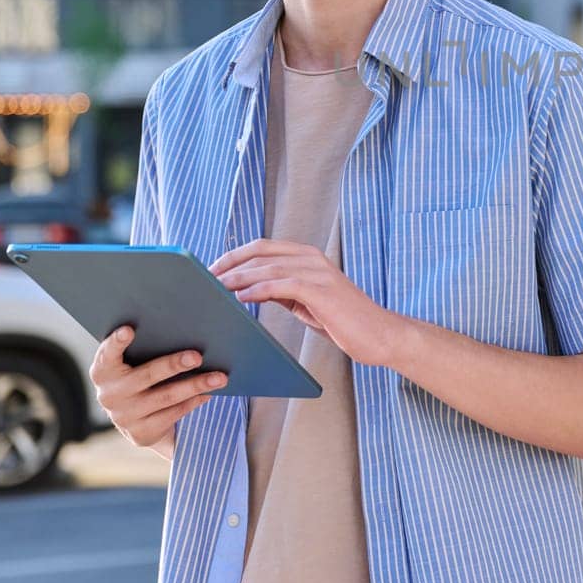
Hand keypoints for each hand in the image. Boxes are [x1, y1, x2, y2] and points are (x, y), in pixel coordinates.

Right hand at [89, 325, 225, 450]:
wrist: (133, 418)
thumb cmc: (138, 375)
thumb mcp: (133, 361)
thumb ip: (145, 345)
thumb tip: (184, 324)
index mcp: (103, 371)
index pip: (107, 354)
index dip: (116, 342)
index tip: (129, 329)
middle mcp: (109, 395)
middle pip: (146, 375)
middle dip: (174, 365)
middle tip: (198, 356)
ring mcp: (124, 417)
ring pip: (166, 397)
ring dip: (196, 385)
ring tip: (220, 377)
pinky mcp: (140, 434)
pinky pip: (173, 414)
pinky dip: (194, 401)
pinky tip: (209, 393)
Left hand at [210, 238, 402, 367]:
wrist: (378, 335)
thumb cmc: (342, 321)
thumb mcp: (305, 301)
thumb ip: (281, 290)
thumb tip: (246, 290)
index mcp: (306, 257)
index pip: (261, 247)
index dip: (233, 256)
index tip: (210, 271)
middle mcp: (311, 258)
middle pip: (260, 251)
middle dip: (229, 264)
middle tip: (204, 280)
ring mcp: (318, 272)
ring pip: (268, 266)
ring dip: (238, 277)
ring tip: (215, 290)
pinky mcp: (322, 290)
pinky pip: (283, 284)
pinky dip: (259, 289)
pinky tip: (241, 298)